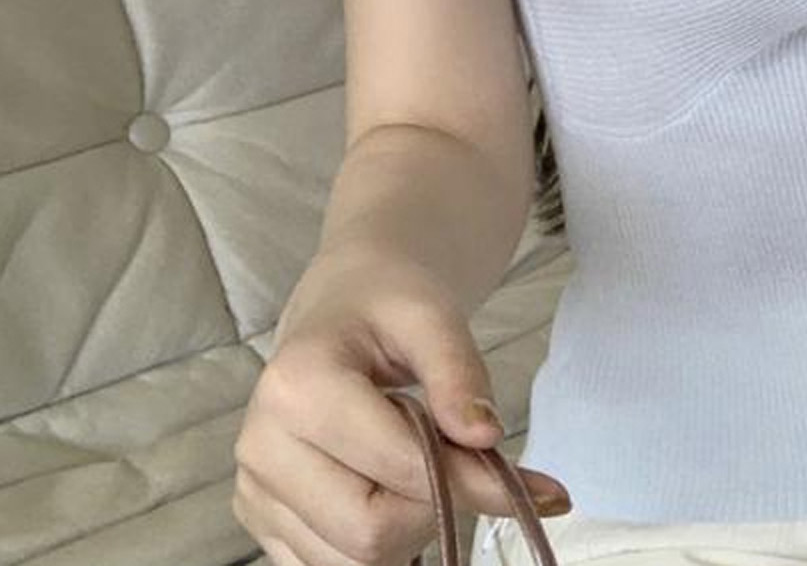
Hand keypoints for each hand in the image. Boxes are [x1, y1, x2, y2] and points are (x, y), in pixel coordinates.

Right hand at [232, 254, 570, 565]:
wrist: (343, 306)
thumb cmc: (387, 304)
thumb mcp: (432, 316)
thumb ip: (459, 373)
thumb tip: (486, 437)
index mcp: (297, 388)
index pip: (396, 471)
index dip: (463, 479)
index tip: (514, 473)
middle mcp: (261, 449)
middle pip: (368, 534)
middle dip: (432, 509)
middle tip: (458, 462)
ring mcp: (254, 493)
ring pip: (351, 563)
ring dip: (408, 530)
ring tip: (418, 465)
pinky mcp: (262, 523)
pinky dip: (380, 546)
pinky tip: (395, 492)